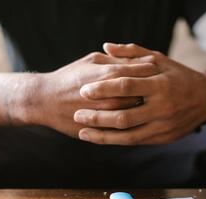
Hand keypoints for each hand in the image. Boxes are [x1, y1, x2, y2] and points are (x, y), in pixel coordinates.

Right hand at [32, 52, 158, 137]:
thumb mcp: (91, 61)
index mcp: (109, 76)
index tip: (160, 73)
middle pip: (143, 96)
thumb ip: (116, 60)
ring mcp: (106, 116)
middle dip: (153, 93)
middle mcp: (110, 97)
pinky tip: (135, 119)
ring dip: (145, 110)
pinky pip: (123, 131)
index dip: (152, 73)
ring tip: (149, 105)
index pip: (141, 74)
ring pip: (135, 115)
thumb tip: (140, 59)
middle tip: (161, 91)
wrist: (44, 101)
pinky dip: (132, 125)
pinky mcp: (100, 131)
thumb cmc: (69, 77)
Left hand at [73, 43, 205, 144]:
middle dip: (98, 116)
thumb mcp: (159, 59)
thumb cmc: (178, 75)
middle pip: (124, 116)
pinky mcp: (162, 138)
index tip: (83, 90)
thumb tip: (106, 47)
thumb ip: (132, 53)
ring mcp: (162, 125)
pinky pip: (134, 142)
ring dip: (102, 135)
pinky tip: (99, 138)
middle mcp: (162, 107)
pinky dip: (115, 141)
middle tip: (77, 114)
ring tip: (82, 132)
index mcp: (160, 84)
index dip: (103, 89)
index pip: (126, 86)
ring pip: (127, 135)